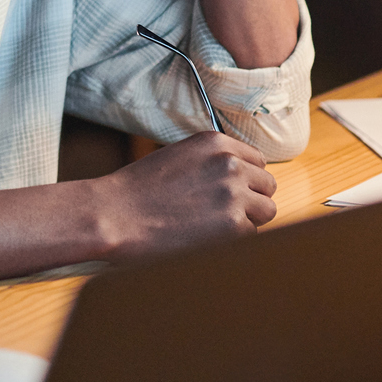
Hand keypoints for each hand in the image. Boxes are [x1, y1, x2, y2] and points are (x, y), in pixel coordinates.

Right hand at [90, 131, 277, 259]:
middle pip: (267, 184)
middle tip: (223, 214)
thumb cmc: (136, 191)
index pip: (256, 160)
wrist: (113, 215)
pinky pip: (252, 233)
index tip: (230, 193)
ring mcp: (234, 193)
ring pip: (267, 209)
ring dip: (249, 219)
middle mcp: (230, 163)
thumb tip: (235, 181)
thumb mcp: (178, 158)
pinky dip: (235, 239)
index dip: (245, 180)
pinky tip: (208, 238)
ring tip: (218, 227)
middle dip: (251, 199)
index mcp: (216, 143)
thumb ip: (210, 163)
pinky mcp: (233, 225)